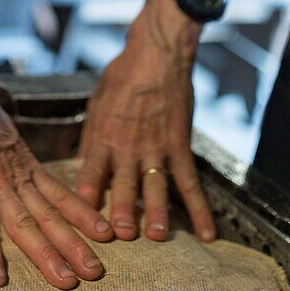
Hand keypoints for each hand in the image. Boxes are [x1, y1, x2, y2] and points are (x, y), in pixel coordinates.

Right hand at [0, 49, 112, 288]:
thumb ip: (2, 152)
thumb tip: (5, 160)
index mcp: (21, 160)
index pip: (58, 192)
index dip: (82, 214)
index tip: (105, 233)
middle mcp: (13, 172)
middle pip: (48, 214)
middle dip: (74, 244)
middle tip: (97, 271)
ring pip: (23, 222)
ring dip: (46, 253)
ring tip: (66, 280)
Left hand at [75, 0, 215, 242]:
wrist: (157, 54)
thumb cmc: (122, 76)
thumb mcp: (97, 102)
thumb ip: (92, 135)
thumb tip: (84, 163)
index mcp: (103, 135)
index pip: (91, 168)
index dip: (87, 191)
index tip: (82, 212)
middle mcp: (128, 146)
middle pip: (125, 183)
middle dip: (123, 210)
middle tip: (123, 235)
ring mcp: (156, 148)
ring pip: (157, 186)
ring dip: (158, 212)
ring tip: (158, 236)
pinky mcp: (179, 146)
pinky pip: (190, 181)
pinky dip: (200, 208)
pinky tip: (208, 233)